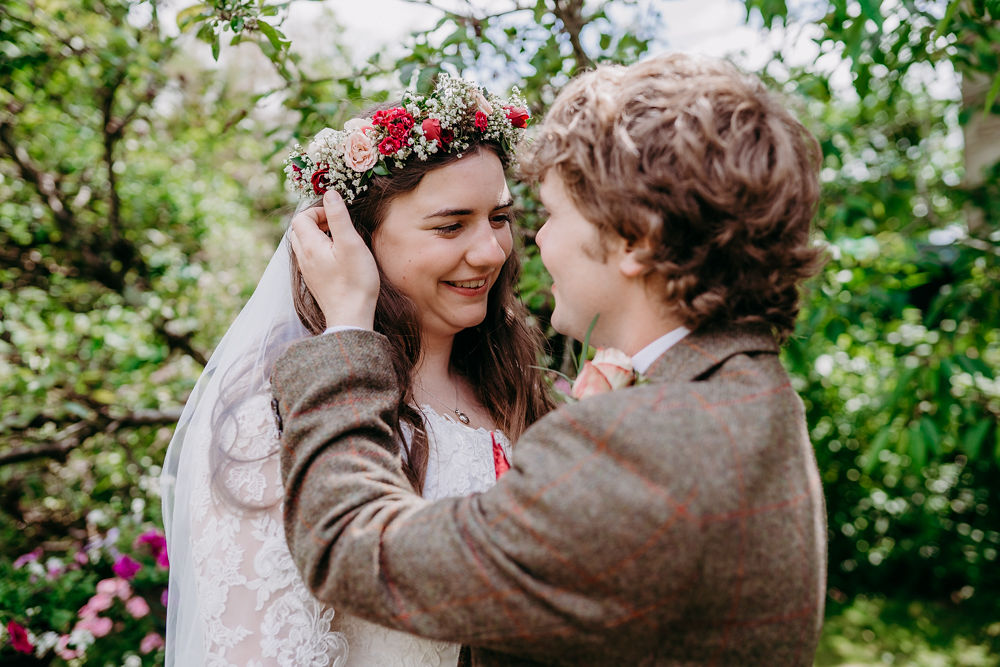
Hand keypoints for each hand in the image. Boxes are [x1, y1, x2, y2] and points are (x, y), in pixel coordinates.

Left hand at [288, 191, 380, 329]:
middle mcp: (303, 258)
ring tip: (338, 241)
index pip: (300, 218)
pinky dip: (319, 251)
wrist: (350, 317)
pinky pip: (310, 259)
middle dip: (315, 222)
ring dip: (317, 236)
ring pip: (303, 245)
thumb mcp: (351, 244)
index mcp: (309, 246)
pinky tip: (338, 259)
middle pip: (298, 230)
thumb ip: (339, 217)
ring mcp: (307, 272)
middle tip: (337, 226)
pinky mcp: (315, 282)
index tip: (337, 217)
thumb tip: (330, 194)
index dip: (317, 211)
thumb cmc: (354, 281)